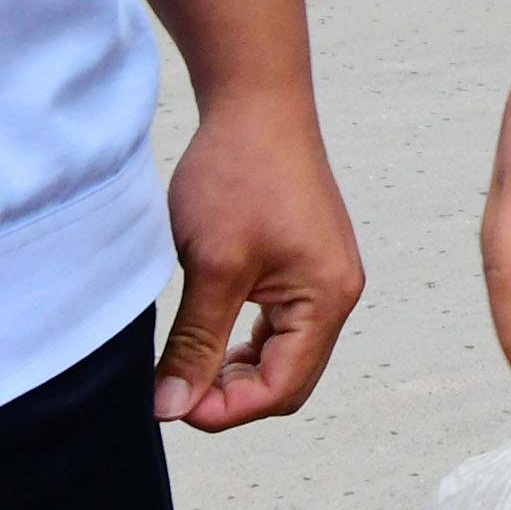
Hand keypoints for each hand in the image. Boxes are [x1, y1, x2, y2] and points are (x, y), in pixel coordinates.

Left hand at [159, 105, 361, 433]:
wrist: (256, 101)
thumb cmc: (240, 173)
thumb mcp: (212, 266)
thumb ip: (196, 342)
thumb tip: (174, 406)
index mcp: (327, 299)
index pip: (281, 389)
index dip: (225, 409)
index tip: (173, 404)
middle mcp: (337, 293)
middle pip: (287, 380)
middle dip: (232, 395)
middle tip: (175, 389)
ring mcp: (325, 277)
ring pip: (283, 355)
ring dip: (237, 369)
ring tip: (188, 363)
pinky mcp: (306, 262)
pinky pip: (281, 325)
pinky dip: (245, 340)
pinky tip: (210, 332)